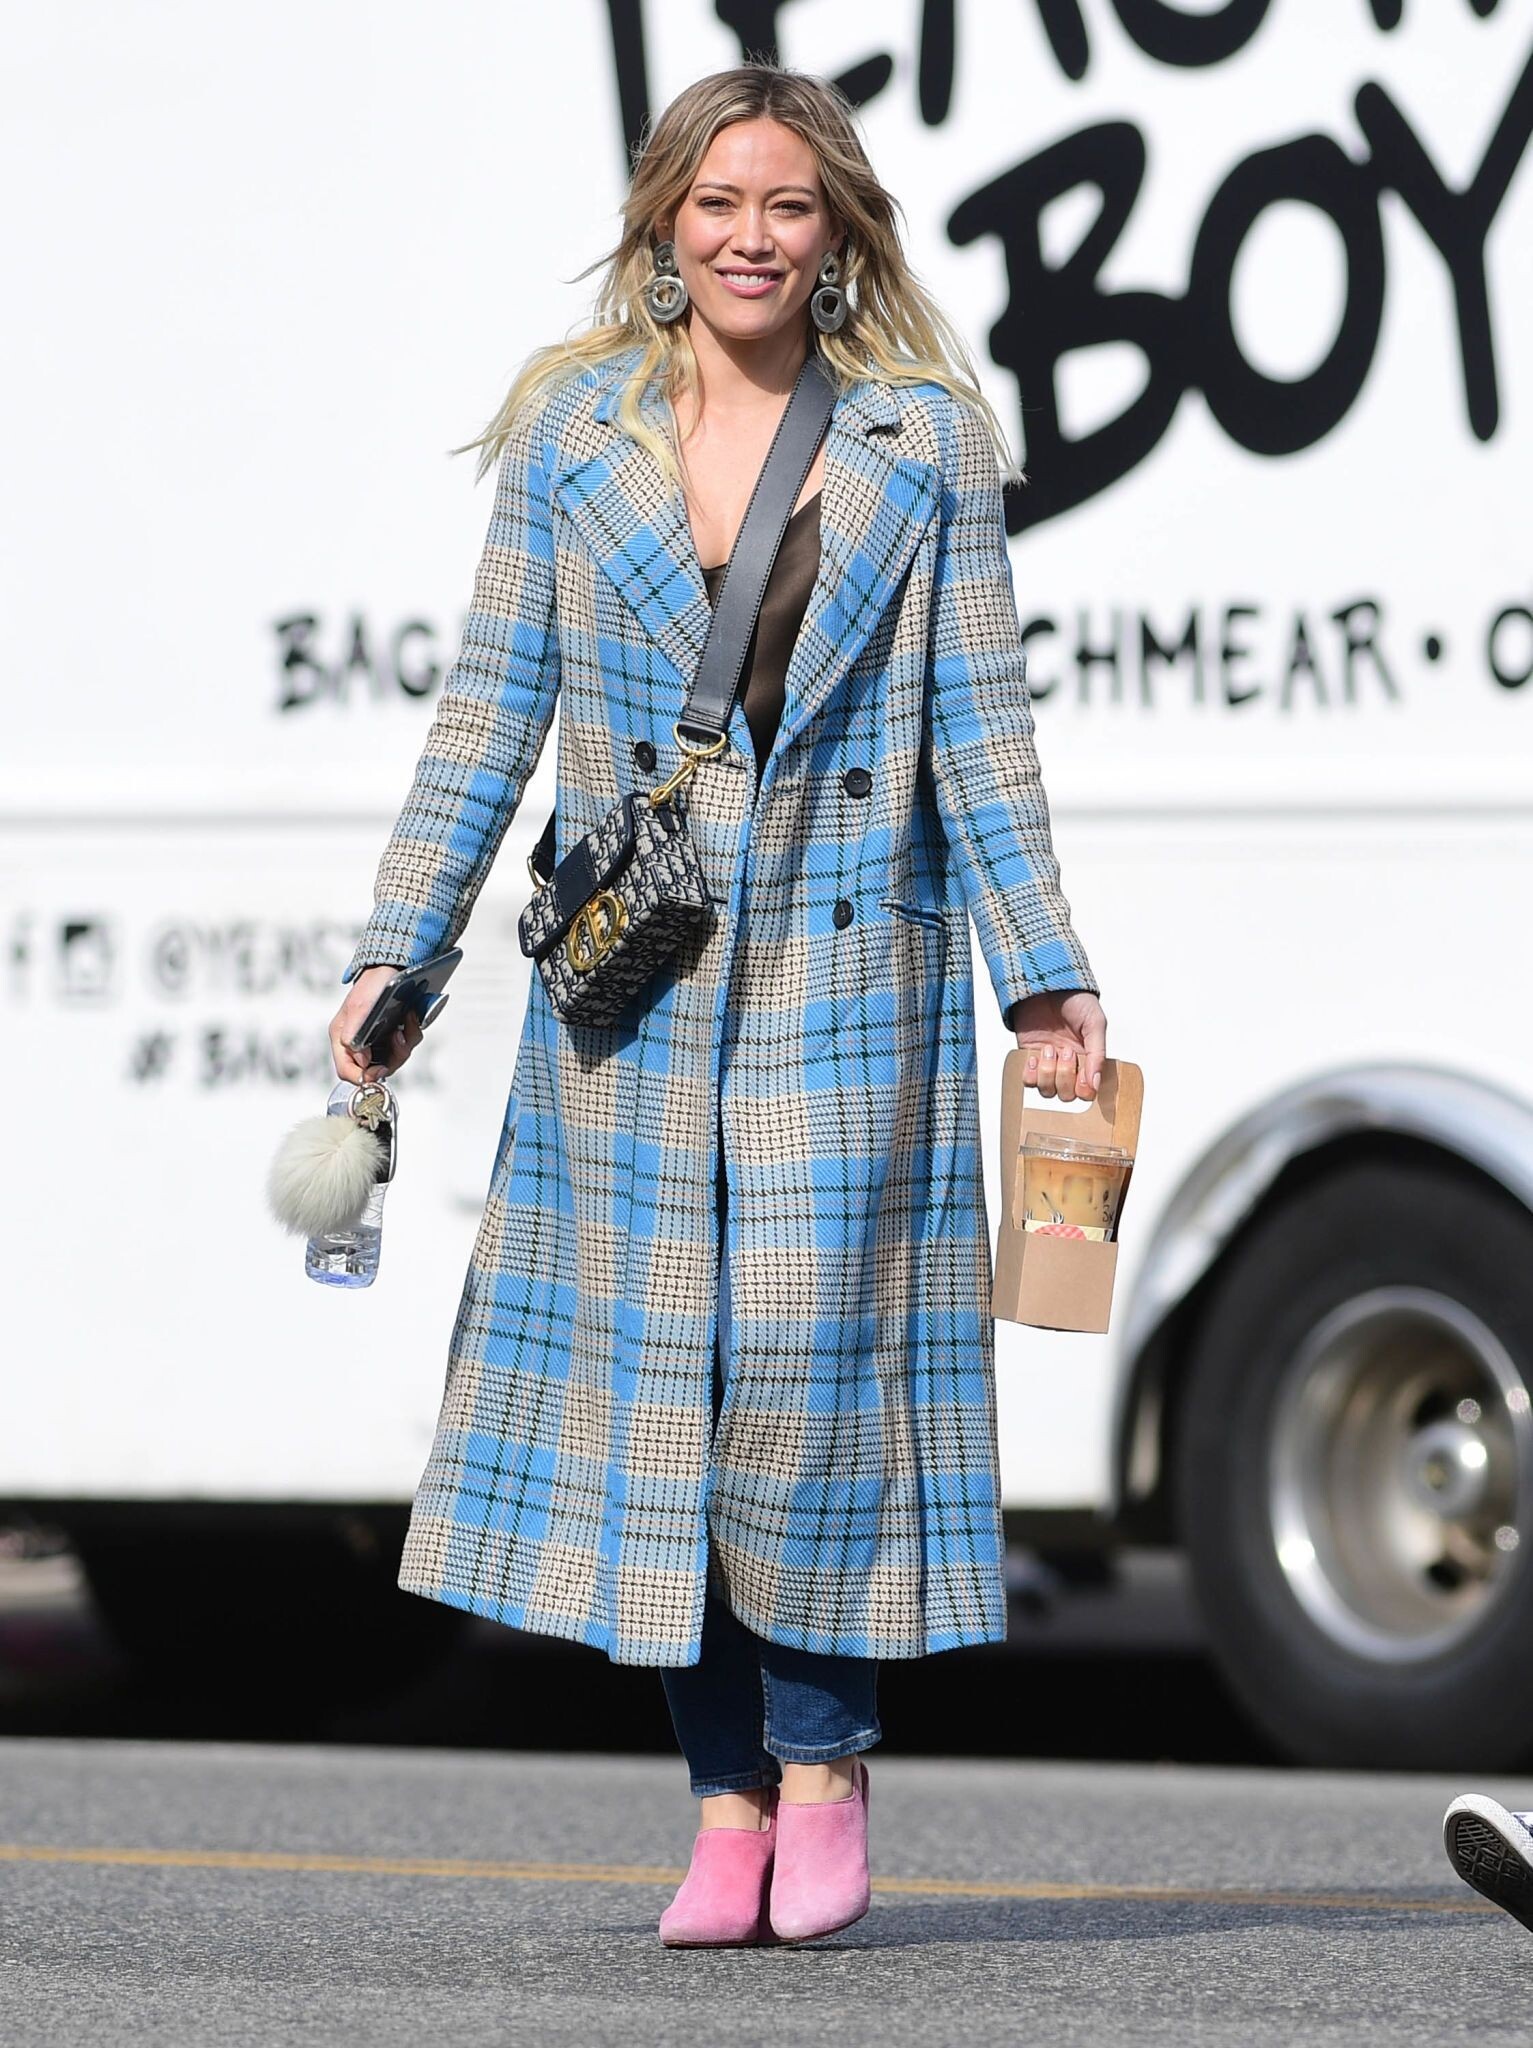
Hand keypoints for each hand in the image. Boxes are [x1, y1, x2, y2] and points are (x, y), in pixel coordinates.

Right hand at [329, 963, 424, 1085]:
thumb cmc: (372, 984)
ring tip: (405, 1029)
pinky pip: (404, 1045)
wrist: (394, 966)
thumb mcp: (360, 1007)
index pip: (347, 1070)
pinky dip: (411, 1034)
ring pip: (392, 1060)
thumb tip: (357, 1057)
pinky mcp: (392, 1033)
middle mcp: (358, 1041)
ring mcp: (376, 1038)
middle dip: (391, 1060)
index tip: (379, 1070)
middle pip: (373, 1069)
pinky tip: (411, 1020)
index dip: (363, 1076)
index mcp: (343, 1038)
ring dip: (403, 1047)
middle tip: (399, 1040)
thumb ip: (355, 1035)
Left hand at [1008, 988, 1107, 1101]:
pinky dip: (1031, 1073)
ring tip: (1049, 1047)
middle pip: (1066, 1095)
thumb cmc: (1075, 1000)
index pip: (1087, 1091)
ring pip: (1047, 1091)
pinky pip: (1028, 1081)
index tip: (1082, 1071)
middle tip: (1064, 1050)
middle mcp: (1069, 1066)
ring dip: (1048, 1072)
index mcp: (1089, 1060)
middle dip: (1064, 1075)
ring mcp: (1048, 1064)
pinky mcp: (1029, 1058)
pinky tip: (1034, 1056)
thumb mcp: (1095, 1023)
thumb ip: (1097, 1054)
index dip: (1083, 1088)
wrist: (1046, 984)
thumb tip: (1095, 1083)